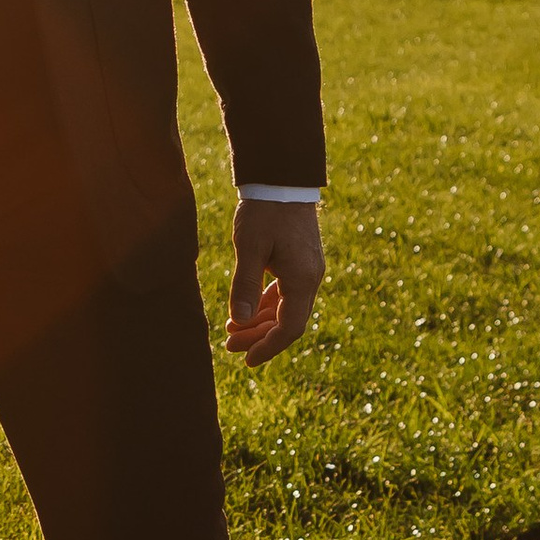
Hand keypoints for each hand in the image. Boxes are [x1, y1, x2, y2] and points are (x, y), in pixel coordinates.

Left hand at [227, 197, 323, 364]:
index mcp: (302, 280)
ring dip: (260, 322)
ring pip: (286, 309)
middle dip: (259, 337)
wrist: (282, 180)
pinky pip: (285, 294)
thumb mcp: (249, 248)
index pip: (289, 328)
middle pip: (288, 322)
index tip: (247, 360)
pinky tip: (245, 311)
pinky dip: (266, 305)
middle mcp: (310, 279)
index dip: (269, 347)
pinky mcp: (299, 262)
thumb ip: (244, 285)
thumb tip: (239, 321)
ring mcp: (306, 270)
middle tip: (229, 345)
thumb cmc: (265, 211)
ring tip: (232, 330)